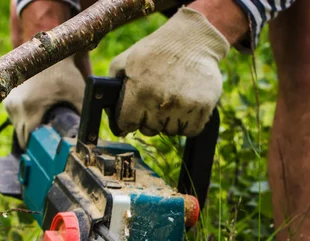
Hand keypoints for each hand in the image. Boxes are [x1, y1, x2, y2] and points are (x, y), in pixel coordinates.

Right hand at [4, 56, 84, 147]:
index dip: (39, 149)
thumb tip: (88, 140)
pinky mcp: (7, 97)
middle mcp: (15, 106)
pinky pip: (15, 118)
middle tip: (50, 141)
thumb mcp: (79, 97)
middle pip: (22, 137)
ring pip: (18, 128)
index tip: (48, 153)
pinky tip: (37, 115)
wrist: (51, 52)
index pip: (28, 141)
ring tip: (44, 126)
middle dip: (35, 141)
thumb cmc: (67, 75)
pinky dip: (24, 120)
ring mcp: (9, 101)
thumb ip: (84, 119)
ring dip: (29, 131)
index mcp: (30, 109)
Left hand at [109, 7, 228, 136]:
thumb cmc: (155, 51)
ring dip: (170, 121)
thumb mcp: (126, 60)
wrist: (193, 39)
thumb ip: (112, 85)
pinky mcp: (202, 109)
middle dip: (150, 119)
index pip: (127, 124)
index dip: (129, 119)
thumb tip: (106, 110)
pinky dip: (187, 123)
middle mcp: (161, 102)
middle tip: (157, 98)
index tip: (134, 113)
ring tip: (173, 98)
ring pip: (170, 132)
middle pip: (149, 130)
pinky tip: (186, 104)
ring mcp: (184, 107)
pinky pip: (190, 131)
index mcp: (139, 91)